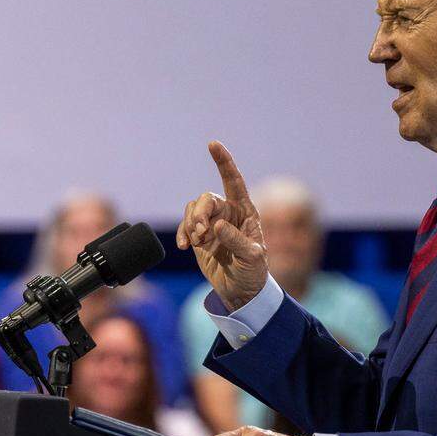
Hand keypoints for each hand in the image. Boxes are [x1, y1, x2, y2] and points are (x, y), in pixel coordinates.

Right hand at [176, 141, 267, 310]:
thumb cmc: (253, 273)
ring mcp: (212, 223)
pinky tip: (185, 246)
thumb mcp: (251, 259)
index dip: (224, 162)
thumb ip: (236, 241)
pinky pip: (185, 225)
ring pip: (193, 210)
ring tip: (196, 243)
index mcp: (245, 212)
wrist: (240, 291)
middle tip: (200, 233)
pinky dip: (183, 233)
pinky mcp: (199, 235)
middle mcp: (228, 213)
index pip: (234, 181)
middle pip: (206, 199)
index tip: (213, 144)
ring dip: (190, 225)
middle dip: (199, 214)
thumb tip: (218, 225)